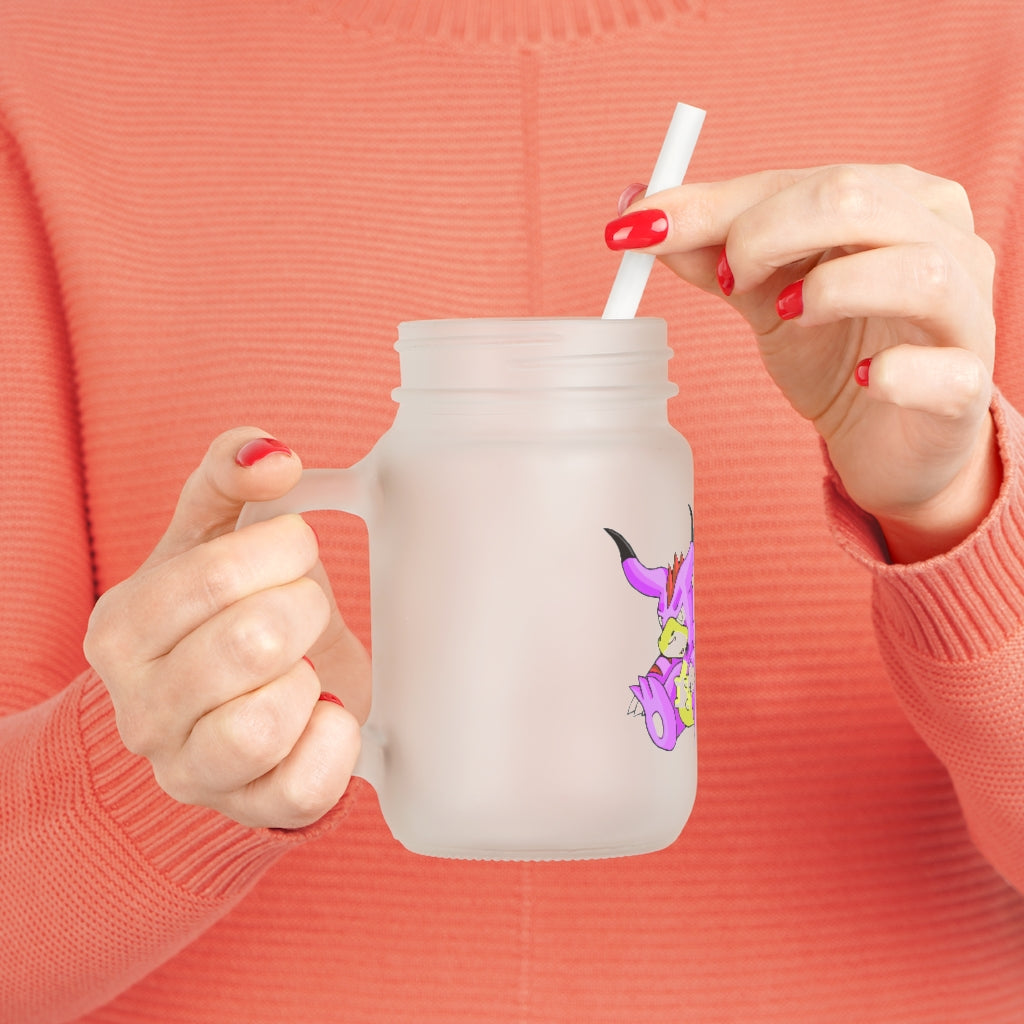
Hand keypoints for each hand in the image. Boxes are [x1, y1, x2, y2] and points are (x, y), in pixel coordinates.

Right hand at [84, 428, 369, 828]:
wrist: (231, 704)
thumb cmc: (223, 613)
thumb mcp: (213, 535)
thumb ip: (229, 476)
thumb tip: (272, 454)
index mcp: (122, 629)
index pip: (214, 576)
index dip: (282, 550)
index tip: (295, 549)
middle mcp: (140, 709)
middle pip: (251, 643)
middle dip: (304, 609)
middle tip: (304, 609)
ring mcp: (189, 770)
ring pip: (264, 724)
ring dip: (309, 679)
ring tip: (304, 665)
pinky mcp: (248, 809)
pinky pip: (304, 787)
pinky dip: (335, 740)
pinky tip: (324, 711)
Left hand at [607, 165, 999, 561]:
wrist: (886, 439)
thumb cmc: (834, 352)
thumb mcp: (764, 295)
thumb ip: (712, 252)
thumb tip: (637, 211)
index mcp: (894, 199)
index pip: (800, 180)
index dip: (715, 205)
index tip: (640, 229)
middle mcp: (943, 239)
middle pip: (856, 199)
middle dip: (766, 233)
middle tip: (727, 281)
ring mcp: (966, 312)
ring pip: (916, 270)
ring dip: (830, 290)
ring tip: (786, 317)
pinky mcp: (968, 386)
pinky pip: (944, 370)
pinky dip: (896, 373)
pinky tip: (863, 380)